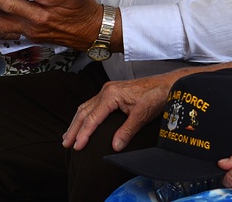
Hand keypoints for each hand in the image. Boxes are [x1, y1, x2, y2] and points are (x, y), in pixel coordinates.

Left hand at [0, 0, 102, 49]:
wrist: (94, 31)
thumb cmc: (83, 11)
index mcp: (39, 15)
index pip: (10, 3)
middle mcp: (32, 27)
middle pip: (0, 23)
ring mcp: (32, 34)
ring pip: (5, 30)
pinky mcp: (35, 37)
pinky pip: (13, 32)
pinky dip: (1, 27)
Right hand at [62, 74, 176, 151]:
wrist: (165, 84)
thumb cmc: (155, 95)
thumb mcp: (142, 115)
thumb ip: (127, 130)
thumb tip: (115, 146)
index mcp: (110, 95)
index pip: (92, 118)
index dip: (83, 134)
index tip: (77, 146)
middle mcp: (106, 91)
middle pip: (84, 112)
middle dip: (73, 129)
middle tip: (66, 143)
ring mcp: (108, 90)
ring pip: (86, 107)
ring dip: (76, 122)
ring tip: (68, 135)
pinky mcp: (112, 93)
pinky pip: (92, 104)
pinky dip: (84, 115)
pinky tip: (83, 122)